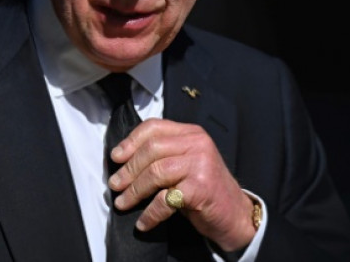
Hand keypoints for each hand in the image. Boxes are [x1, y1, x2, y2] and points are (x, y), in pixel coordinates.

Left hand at [108, 119, 256, 251]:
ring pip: (155, 172)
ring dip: (134, 191)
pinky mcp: (201, 188)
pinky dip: (150, 213)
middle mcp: (197, 144)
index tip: (115, 157)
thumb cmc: (205, 189)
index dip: (130, 141)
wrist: (235, 214)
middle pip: (151, 149)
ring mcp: (201, 164)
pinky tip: (143, 222)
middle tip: (115, 185)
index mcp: (191, 133)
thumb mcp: (186, 162)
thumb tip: (122, 159)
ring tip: (122, 203)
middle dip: (128, 169)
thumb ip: (163, 154)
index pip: (154, 127)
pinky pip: (165, 199)